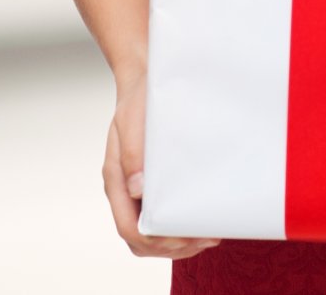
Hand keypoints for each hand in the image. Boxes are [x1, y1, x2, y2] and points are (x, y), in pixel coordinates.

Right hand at [103, 72, 220, 259]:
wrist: (143, 79)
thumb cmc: (139, 99)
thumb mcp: (132, 121)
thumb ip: (133, 154)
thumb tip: (138, 189)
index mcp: (116, 180)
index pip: (130, 228)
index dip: (157, 240)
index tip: (186, 238)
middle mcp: (125, 189)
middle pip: (142, 238)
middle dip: (173, 246)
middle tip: (206, 240)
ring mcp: (137, 186)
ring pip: (151, 230)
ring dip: (178, 239)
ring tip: (209, 235)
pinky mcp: (152, 179)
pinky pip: (161, 212)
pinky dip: (178, 223)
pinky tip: (201, 217)